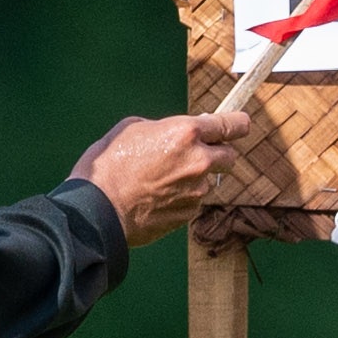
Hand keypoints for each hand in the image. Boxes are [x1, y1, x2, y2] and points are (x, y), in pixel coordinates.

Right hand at [78, 104, 245, 234]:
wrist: (97, 210)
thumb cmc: (108, 165)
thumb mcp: (132, 128)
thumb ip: (163, 128)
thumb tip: (174, 133)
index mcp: (186, 133)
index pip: (231, 125)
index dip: (238, 124)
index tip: (240, 124)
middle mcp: (199, 162)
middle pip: (229, 156)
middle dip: (217, 153)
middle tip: (195, 154)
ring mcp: (196, 191)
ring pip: (208, 181)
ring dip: (194, 178)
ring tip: (162, 180)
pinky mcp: (188, 213)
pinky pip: (194, 201)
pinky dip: (182, 198)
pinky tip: (157, 197)